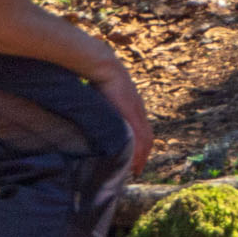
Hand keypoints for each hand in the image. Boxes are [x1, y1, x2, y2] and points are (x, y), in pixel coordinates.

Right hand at [88, 58, 152, 178]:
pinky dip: (137, 151)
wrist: (103, 66)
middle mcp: (139, 109)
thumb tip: (89, 115)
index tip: (135, 158)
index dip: (140, 145)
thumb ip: (102, 108)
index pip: (143, 129)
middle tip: (137, 169)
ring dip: (142, 156)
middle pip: (148, 137)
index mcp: (133, 105)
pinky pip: (138, 136)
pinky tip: (133, 161)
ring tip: (135, 169)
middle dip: (143, 154)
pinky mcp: (131, 113)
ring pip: (145, 139)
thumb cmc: (98, 77)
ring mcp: (136, 111)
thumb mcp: (102, 96)